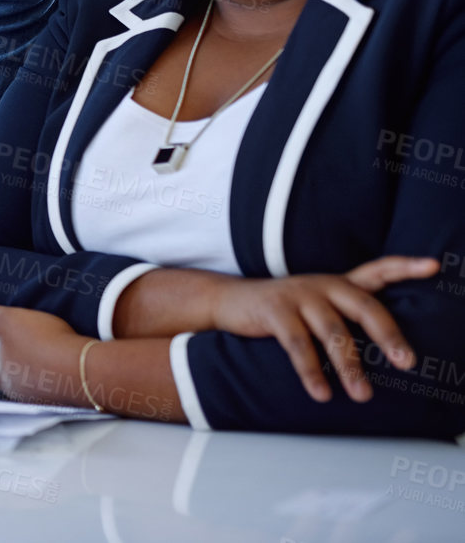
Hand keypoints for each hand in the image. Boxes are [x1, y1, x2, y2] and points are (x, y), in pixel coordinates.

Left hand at [0, 297, 89, 407]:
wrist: (87, 369)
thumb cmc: (43, 343)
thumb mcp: (5, 320)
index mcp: (1, 374)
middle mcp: (20, 392)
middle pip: (7, 385)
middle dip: (8, 373)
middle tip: (13, 359)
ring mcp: (45, 398)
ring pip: (32, 388)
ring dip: (35, 376)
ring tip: (42, 359)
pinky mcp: (68, 399)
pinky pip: (57, 390)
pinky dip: (57, 379)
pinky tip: (65, 367)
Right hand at [207, 255, 437, 402]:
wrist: (229, 300)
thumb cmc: (283, 310)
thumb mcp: (317, 305)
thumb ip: (346, 315)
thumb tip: (390, 350)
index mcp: (338, 283)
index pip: (377, 270)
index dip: (405, 267)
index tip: (433, 266)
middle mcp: (322, 284)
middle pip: (364, 306)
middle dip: (388, 335)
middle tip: (407, 362)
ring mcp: (298, 295)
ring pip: (333, 332)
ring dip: (349, 367)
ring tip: (362, 396)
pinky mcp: (274, 310)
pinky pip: (297, 344)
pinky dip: (311, 371)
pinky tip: (321, 393)